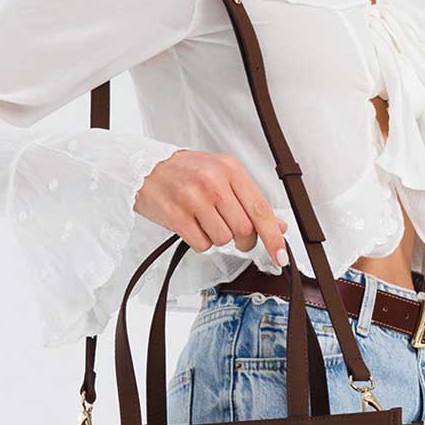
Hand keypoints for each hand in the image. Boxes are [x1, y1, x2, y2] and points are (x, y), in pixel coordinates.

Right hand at [134, 148, 288, 267]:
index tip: (280, 256)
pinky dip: (200, 242)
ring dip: (218, 238)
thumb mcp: (222, 175)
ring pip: (223, 239)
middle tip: (234, 234)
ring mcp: (194, 199)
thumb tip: (278, 226)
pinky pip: (202, 245)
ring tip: (205, 221)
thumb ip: (250, 200)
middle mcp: (214, 182)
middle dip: (243, 240)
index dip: (274, 237)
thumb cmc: (185, 171)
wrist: (144, 168)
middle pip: (245, 229)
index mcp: (230, 169)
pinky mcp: (176, 216)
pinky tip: (193, 226)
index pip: (261, 210)